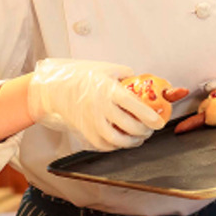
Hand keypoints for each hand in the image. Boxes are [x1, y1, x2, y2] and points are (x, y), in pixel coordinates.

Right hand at [26, 59, 166, 150]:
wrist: (56, 89)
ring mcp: (91, 123)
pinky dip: (118, 145)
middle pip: (129, 126)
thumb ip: (128, 76)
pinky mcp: (85, 134)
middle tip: (151, 128)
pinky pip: (105, 146)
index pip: (133, 105)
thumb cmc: (82, 76)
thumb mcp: (107, 69)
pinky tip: (123, 139)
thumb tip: (147, 85)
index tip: (160, 122)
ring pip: (118, 140)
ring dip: (133, 141)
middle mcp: (99, 108)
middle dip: (145, 131)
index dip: (150, 116)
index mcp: (107, 90)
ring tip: (140, 136)